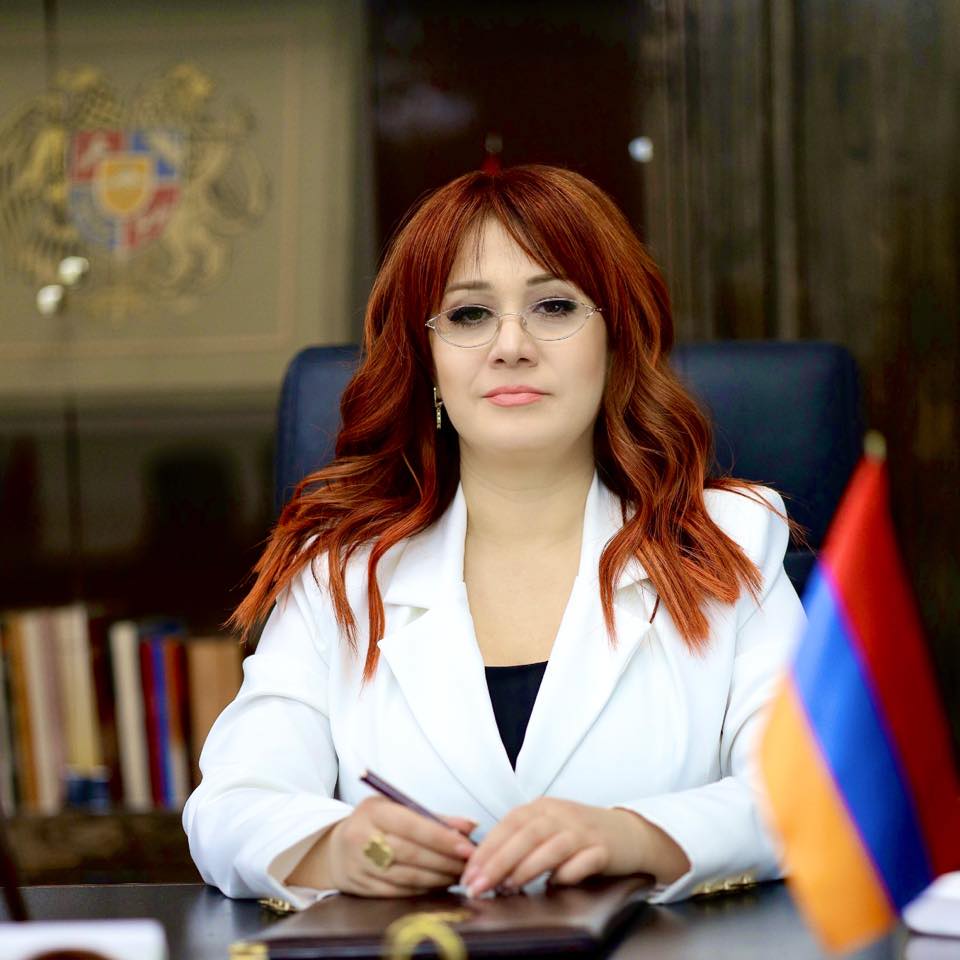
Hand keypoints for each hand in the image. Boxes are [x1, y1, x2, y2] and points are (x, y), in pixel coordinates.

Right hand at [301, 796, 476, 896]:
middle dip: (445, 861)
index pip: (412, 825)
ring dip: (438, 878)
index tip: (467, 847)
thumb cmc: (374, 823)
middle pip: (411, 854)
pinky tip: (440, 885)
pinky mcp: (362, 889)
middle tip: (469, 864)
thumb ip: (432, 816)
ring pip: (407, 876)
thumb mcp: (395, 808)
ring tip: (459, 875)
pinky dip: (424, 890)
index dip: (442, 837)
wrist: (335, 850)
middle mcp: (362, 838)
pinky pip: (400, 892)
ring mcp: (360, 867)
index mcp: (373, 811)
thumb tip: (471, 826)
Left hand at [459, 798, 687, 896]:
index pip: (508, 824)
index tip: (468, 874)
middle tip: (478, 886)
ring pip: (550, 847)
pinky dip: (566, 874)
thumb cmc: (579, 835)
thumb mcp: (548, 828)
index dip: (486, 849)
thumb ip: (521, 841)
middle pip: (525, 835)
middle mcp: (561, 814)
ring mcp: (583, 831)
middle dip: (497, 862)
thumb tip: (484, 868)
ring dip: (526, 868)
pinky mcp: (603, 849)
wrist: (628, 834)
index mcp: (542, 807)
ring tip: (507, 887)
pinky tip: (554, 885)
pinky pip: (582, 862)